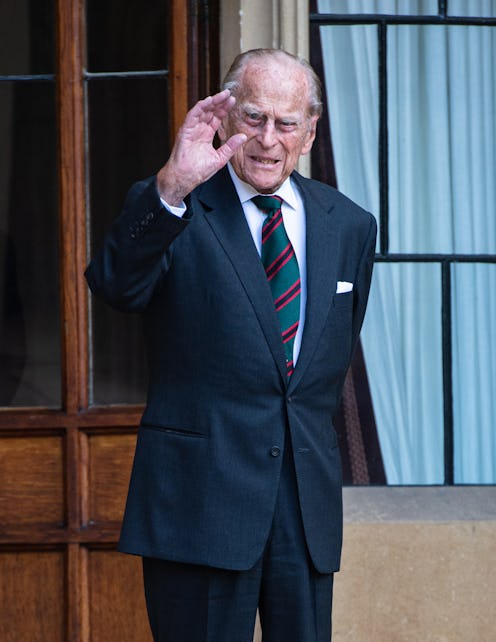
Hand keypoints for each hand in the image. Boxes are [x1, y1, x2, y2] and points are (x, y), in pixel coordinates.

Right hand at [156, 89, 246, 204]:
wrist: (186, 178)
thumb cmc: (199, 171)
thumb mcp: (220, 158)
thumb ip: (231, 147)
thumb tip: (243, 136)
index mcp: (206, 136)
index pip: (216, 118)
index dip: (224, 109)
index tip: (233, 101)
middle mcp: (199, 130)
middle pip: (210, 112)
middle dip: (220, 102)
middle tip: (229, 94)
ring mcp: (192, 129)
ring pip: (202, 111)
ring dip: (212, 102)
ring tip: (222, 95)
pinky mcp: (185, 130)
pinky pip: (192, 115)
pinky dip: (200, 107)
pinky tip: (208, 101)